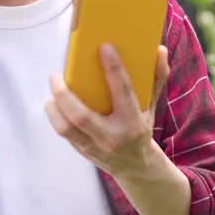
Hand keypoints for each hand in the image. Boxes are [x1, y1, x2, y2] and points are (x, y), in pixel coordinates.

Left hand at [45, 44, 171, 180]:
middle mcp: (113, 136)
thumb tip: (160, 50)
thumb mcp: (152, 107)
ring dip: (54, 107)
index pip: (123, 92)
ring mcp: (95, 146)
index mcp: (133, 122)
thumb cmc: (141, 129)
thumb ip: (156, 79)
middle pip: (81, 116)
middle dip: (64, 94)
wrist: (136, 167)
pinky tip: (54, 103)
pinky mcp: (82, 151)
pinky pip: (63, 133)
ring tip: (54, 90)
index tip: (104, 47)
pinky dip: (55, 115)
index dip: (114, 69)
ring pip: (65, 128)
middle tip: (56, 75)